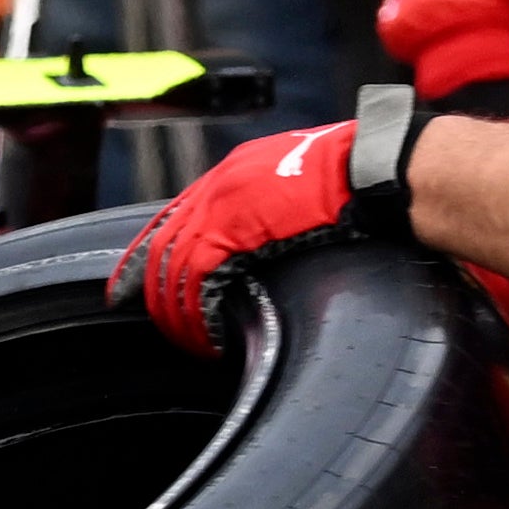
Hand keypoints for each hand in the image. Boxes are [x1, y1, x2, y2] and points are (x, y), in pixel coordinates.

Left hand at [128, 120, 384, 354]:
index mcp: (232, 173)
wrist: (372, 166)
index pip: (172, 220)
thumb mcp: (299, 179)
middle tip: (166, 327)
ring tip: (193, 342)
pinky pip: (197, 281)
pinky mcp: (235, 232)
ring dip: (179, 314)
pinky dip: (198, 315)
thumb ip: (270, 203)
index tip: (136, 288)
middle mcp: (217, 187)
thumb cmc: (353, 174)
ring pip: (174, 269)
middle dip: (157, 294)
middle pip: (163, 248)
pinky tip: (210, 338)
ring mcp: (221, 208)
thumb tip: (263, 236)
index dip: (149, 258)